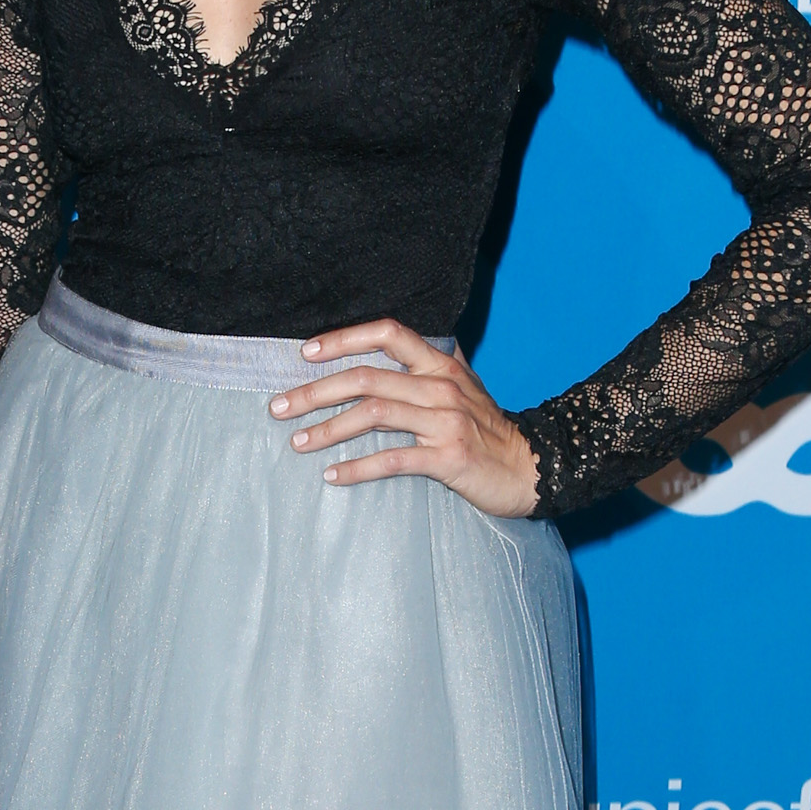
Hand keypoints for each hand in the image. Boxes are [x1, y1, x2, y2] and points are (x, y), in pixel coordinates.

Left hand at [270, 320, 539, 517]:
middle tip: (279, 407)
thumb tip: (385, 349)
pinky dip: (357, 467)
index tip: (306, 353)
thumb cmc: (488, 430)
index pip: (388, 333)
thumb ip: (427, 368)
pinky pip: (392, 459)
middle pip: (366, 378)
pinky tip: (332, 475)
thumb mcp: (462, 388)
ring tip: (298, 442)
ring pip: (373, 415)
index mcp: (441, 365)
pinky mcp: (448, 457)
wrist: (531, 467)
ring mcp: (445, 421)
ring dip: (327, 429)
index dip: (344, 338)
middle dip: (314, 391)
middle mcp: (441, 386)